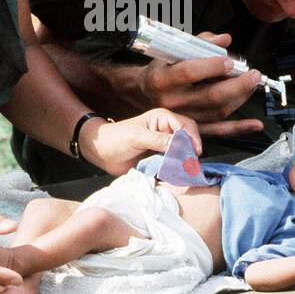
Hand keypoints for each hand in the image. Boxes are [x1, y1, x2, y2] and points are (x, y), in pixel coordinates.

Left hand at [80, 107, 204, 175]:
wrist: (101, 152)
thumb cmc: (116, 139)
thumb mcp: (137, 137)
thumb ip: (158, 140)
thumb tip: (179, 145)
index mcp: (163, 118)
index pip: (185, 127)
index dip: (191, 139)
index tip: (193, 154)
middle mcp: (167, 130)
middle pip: (189, 138)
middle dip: (191, 150)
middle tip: (191, 164)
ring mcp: (164, 144)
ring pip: (184, 151)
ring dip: (185, 160)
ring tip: (186, 171)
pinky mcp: (160, 157)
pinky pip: (175, 162)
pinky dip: (178, 168)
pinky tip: (177, 174)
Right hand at [133, 31, 264, 136]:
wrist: (143, 94)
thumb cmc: (161, 70)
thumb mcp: (171, 52)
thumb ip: (199, 43)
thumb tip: (224, 40)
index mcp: (163, 79)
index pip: (190, 72)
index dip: (212, 66)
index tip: (230, 60)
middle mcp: (171, 102)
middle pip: (209, 96)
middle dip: (237, 85)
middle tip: (253, 75)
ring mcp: (182, 118)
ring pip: (217, 112)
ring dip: (240, 99)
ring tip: (251, 86)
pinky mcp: (191, 129)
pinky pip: (218, 131)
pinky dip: (238, 128)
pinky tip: (255, 124)